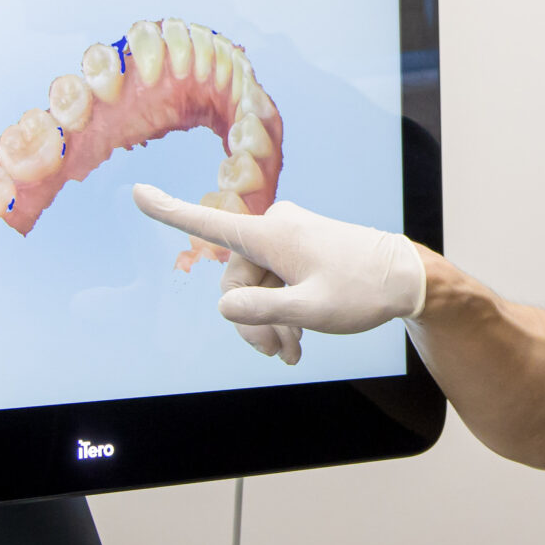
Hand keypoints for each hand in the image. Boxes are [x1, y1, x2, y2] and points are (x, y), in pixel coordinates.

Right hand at [132, 187, 424, 365]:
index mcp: (272, 235)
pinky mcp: (298, 251)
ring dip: (268, 324)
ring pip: (254, 289)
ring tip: (294, 353)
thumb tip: (223, 308)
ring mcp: (287, 239)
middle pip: (235, 282)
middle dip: (251, 321)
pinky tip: (297, 341)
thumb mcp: (311, 310)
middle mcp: (275, 230)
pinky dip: (281, 312)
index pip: (210, 225)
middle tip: (278, 354)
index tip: (137, 191)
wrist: (407, 279)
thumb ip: (263, 311)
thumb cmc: (363, 291)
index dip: (170, 212)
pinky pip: (273, 284)